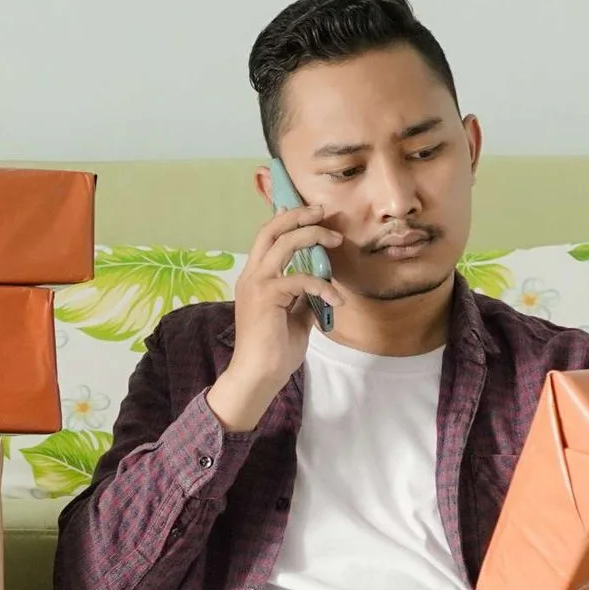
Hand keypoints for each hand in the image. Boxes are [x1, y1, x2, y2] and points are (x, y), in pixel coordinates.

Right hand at [206, 203, 345, 430]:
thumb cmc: (274, 353)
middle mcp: (252, 276)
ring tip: (336, 239)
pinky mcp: (266, 296)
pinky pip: (300, 279)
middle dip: (298, 216)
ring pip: (283, 243)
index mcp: (255, 279)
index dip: (287, 221)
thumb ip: (303, 299)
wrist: (258, 377)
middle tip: (322, 212)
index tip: (311, 215)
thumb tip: (321, 287)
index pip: (268, 239)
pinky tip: (337, 299)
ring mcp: (256, 284)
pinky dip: (322, 285)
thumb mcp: (295, 319)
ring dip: (312, 236)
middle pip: (271, 230)